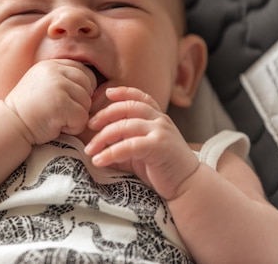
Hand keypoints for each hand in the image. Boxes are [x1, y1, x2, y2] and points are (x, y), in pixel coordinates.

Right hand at [4, 59, 96, 145]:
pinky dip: (72, 128)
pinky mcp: (61, 104)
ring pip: (87, 103)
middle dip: (80, 102)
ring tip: (55, 118)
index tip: (68, 101)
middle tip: (61, 112)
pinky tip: (56, 126)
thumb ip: (62, 79)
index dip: (82, 88)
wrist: (10, 124)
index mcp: (52, 64)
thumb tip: (93, 87)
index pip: (83, 71)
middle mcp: (55, 71)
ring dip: (75, 116)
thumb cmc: (29, 109)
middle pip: (88, 85)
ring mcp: (58, 86)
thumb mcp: (43, 85)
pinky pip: (82, 117)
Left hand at [84, 86, 199, 199]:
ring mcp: (160, 131)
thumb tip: (95, 144)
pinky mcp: (159, 146)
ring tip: (90, 150)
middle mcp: (160, 120)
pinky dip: (110, 153)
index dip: (123, 92)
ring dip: (102, 138)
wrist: (187, 185)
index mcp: (157, 117)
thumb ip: (122, 142)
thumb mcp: (139, 150)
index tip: (106, 93)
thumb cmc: (161, 168)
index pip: (139, 96)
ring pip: (124, 126)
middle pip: (126, 108)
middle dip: (104, 115)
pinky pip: (128, 145)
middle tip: (89, 126)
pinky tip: (98, 160)